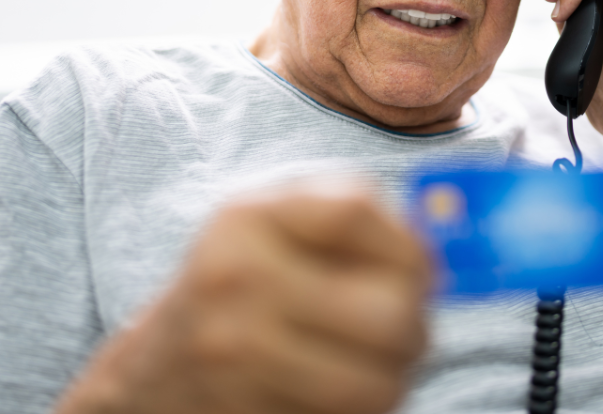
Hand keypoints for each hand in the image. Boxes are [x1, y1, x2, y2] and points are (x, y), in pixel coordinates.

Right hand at [55, 185, 431, 413]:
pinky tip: (332, 392)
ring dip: (392, 381)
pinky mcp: (241, 413)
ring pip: (374, 383)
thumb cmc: (235, 289)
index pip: (359, 210)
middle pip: (388, 309)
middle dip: (415, 329)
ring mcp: (234, 353)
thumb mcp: (273, 229)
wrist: (151, 374)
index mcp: (247, 215)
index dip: (410, 242)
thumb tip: (450, 235)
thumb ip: (349, 218)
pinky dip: (355, 412)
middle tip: (407, 333)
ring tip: (373, 367)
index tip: (419, 268)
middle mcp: (234, 276)